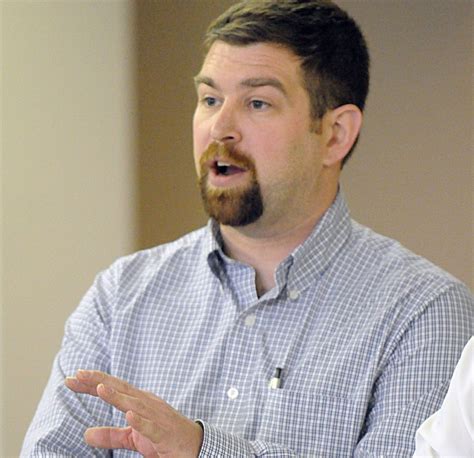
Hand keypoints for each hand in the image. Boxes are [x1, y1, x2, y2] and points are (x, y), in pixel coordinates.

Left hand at [65, 370, 202, 457]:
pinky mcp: (165, 433)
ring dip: (118, 396)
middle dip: (100, 381)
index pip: (114, 389)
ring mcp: (157, 417)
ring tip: (100, 389)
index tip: (73, 378)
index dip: (93, 383)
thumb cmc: (164, 438)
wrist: (194, 446)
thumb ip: (111, 434)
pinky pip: (152, 427)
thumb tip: (86, 434)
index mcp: (139, 402)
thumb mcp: (133, 437)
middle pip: (121, 389)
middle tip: (79, 374)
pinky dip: (141, 421)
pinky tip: (130, 415)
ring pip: (135, 404)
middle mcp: (147, 404)